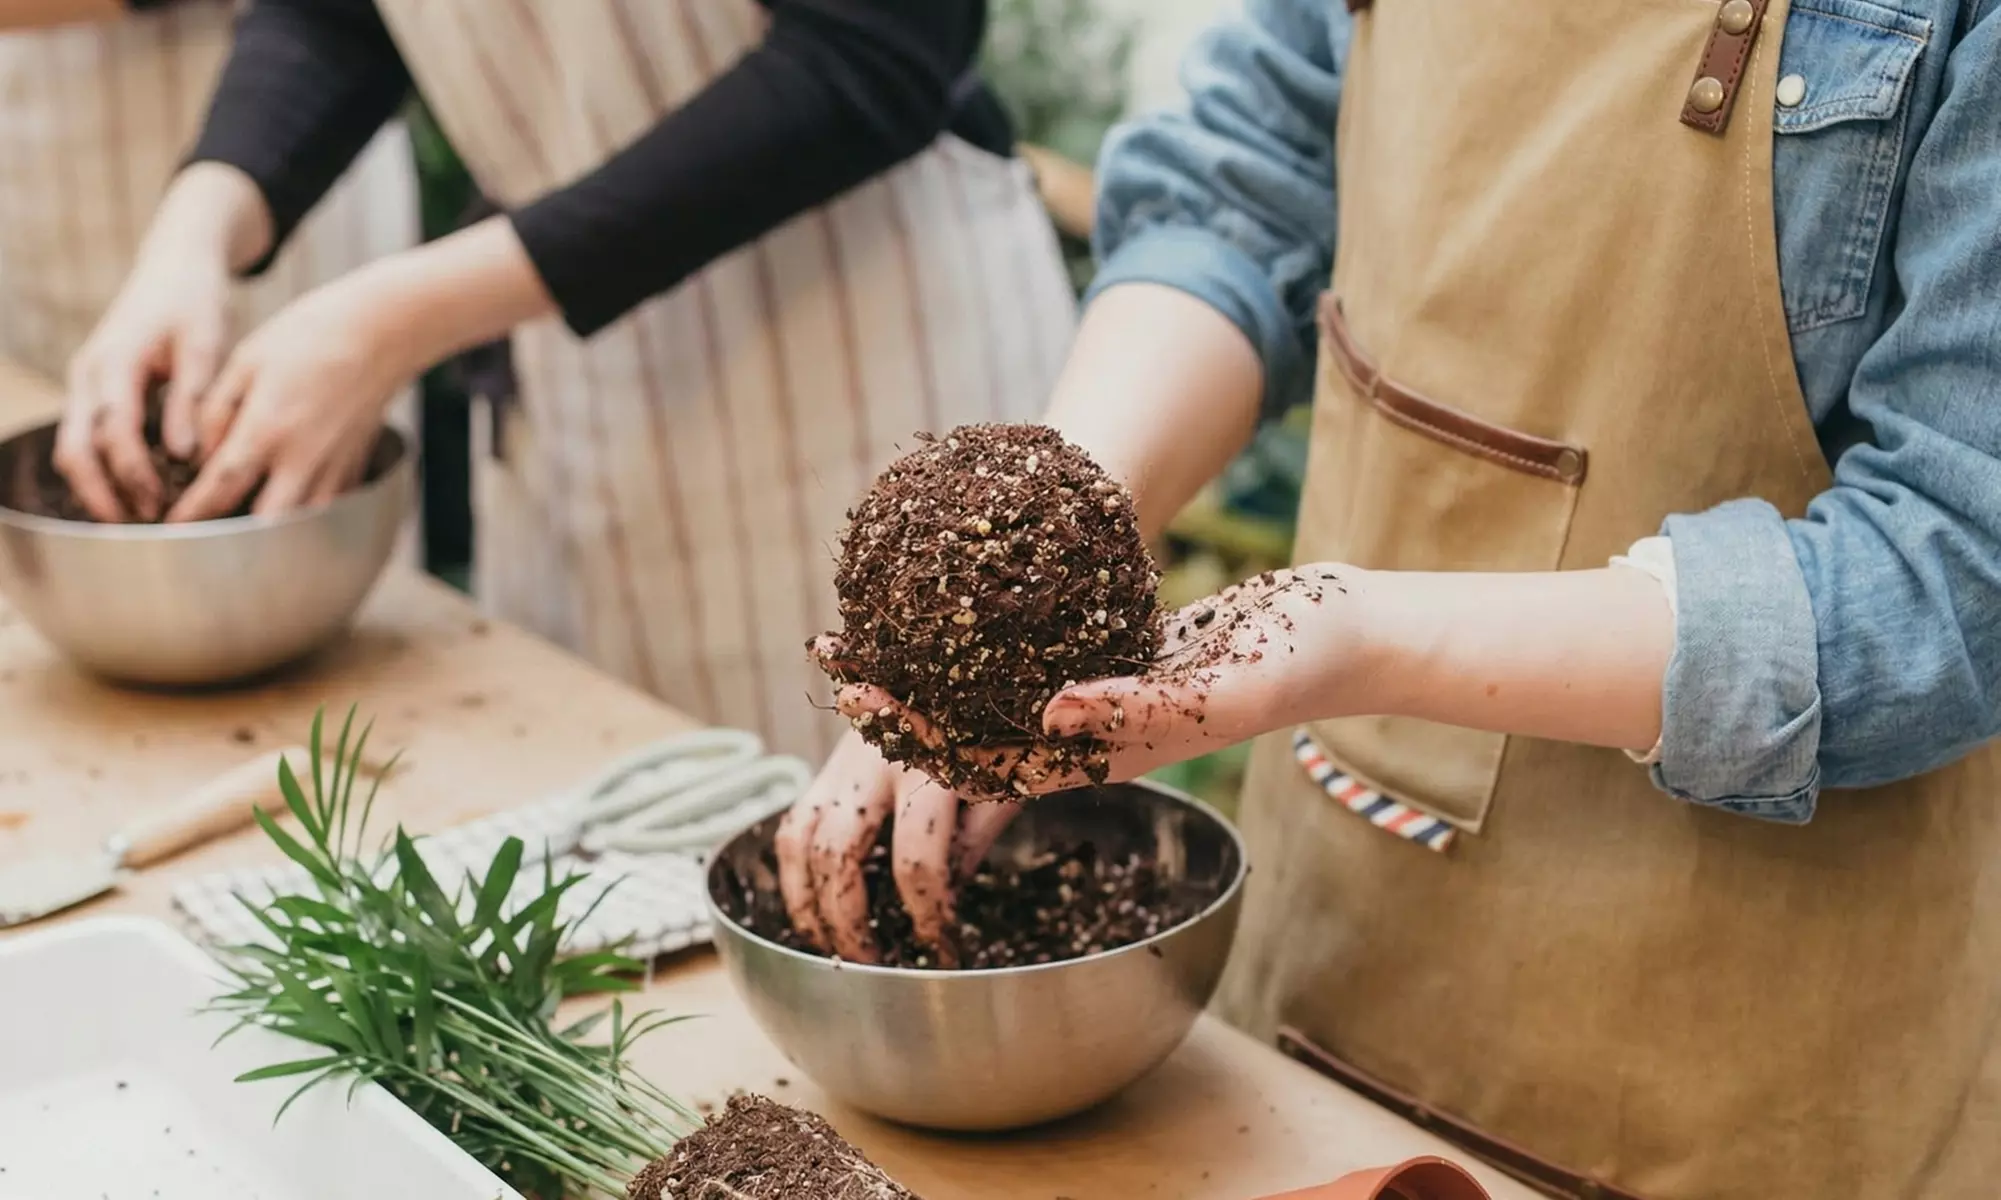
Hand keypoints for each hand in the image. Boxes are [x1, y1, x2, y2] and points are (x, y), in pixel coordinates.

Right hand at [56, 162, 270, 521]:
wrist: (175, 265)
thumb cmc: (195, 301)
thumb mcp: (205, 344)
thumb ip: (190, 399)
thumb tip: (182, 456)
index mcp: (115, 361)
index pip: (113, 430)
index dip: (133, 473)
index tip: (162, 505)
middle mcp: (89, 373)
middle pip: (75, 448)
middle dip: (101, 493)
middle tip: (140, 529)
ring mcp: (86, 382)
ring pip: (74, 447)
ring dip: (100, 487)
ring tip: (139, 521)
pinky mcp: (95, 390)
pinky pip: (87, 437)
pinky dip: (104, 469)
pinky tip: (137, 494)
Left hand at [166, 276, 413, 522]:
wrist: (381, 333)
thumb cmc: (309, 337)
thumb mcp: (245, 362)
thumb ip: (216, 413)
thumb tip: (202, 456)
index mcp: (268, 429)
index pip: (220, 487)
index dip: (191, 514)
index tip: (169, 527)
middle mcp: (302, 459)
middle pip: (263, 524)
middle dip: (230, 538)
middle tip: (202, 537)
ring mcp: (333, 468)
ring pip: (298, 525)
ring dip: (268, 533)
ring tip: (242, 532)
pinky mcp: (353, 468)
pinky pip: (324, 509)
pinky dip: (300, 517)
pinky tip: (285, 510)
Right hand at [775, 731, 1021, 962]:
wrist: (955, 670)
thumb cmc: (991, 730)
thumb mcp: (1003, 779)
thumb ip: (972, 839)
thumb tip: (944, 902)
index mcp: (932, 764)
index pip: (918, 857)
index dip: (928, 913)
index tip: (944, 947)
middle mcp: (874, 761)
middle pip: (839, 855)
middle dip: (850, 922)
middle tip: (874, 962)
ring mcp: (842, 764)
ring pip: (798, 841)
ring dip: (807, 905)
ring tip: (831, 948)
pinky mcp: (826, 770)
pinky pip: (792, 826)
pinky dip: (794, 875)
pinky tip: (813, 911)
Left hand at [824, 567, 1361, 799]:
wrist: (1343, 634)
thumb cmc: (1295, 664)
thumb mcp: (1222, 688)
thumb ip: (1139, 704)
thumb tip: (1049, 714)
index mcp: (1104, 753)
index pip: (984, 759)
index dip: (911, 735)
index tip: (853, 691)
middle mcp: (1088, 730)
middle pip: (970, 726)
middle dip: (897, 694)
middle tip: (830, 649)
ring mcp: (1098, 692)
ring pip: (992, 686)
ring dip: (928, 659)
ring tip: (870, 617)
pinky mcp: (1112, 651)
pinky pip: (1032, 644)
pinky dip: (982, 625)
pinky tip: (950, 586)